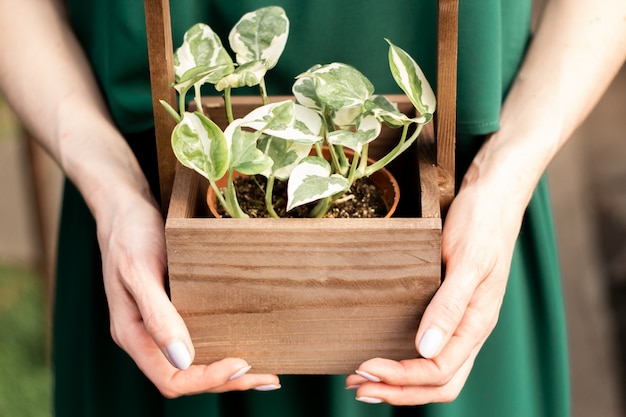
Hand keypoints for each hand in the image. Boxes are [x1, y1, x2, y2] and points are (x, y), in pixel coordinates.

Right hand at [96, 192, 279, 396]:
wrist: (124, 210)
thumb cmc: (129, 236)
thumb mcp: (140, 271)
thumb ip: (157, 316)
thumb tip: (182, 360)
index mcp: (132, 335)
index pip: (171, 378)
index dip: (208, 378)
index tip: (242, 364)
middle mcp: (145, 338)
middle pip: (186, 377)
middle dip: (227, 381)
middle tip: (268, 376)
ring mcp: (157, 328)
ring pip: (193, 365)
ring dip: (227, 372)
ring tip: (264, 371)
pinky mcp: (170, 314)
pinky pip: (195, 343)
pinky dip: (220, 350)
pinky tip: (243, 345)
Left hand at [346, 175, 523, 404]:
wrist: (492, 198)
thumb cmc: (482, 225)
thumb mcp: (467, 262)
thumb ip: (450, 306)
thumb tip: (426, 350)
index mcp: (477, 323)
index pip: (439, 371)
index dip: (402, 378)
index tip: (366, 367)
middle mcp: (469, 329)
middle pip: (437, 382)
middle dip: (397, 391)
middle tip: (357, 385)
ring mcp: (460, 322)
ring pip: (434, 371)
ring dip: (399, 382)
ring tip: (361, 379)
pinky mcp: (449, 309)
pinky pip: (431, 349)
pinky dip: (405, 361)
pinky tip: (382, 353)